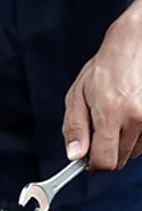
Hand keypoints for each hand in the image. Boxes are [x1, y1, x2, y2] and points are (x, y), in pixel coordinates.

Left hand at [62, 9, 141, 169]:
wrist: (135, 45)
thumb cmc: (105, 69)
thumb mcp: (77, 96)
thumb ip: (74, 128)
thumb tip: (74, 155)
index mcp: (111, 113)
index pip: (105, 161)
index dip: (93, 165)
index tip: (87, 161)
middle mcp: (136, 118)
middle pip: (120, 160)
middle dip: (106, 153)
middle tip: (99, 135)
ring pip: (134, 152)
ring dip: (122, 144)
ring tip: (116, 119)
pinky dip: (135, 136)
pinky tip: (128, 117)